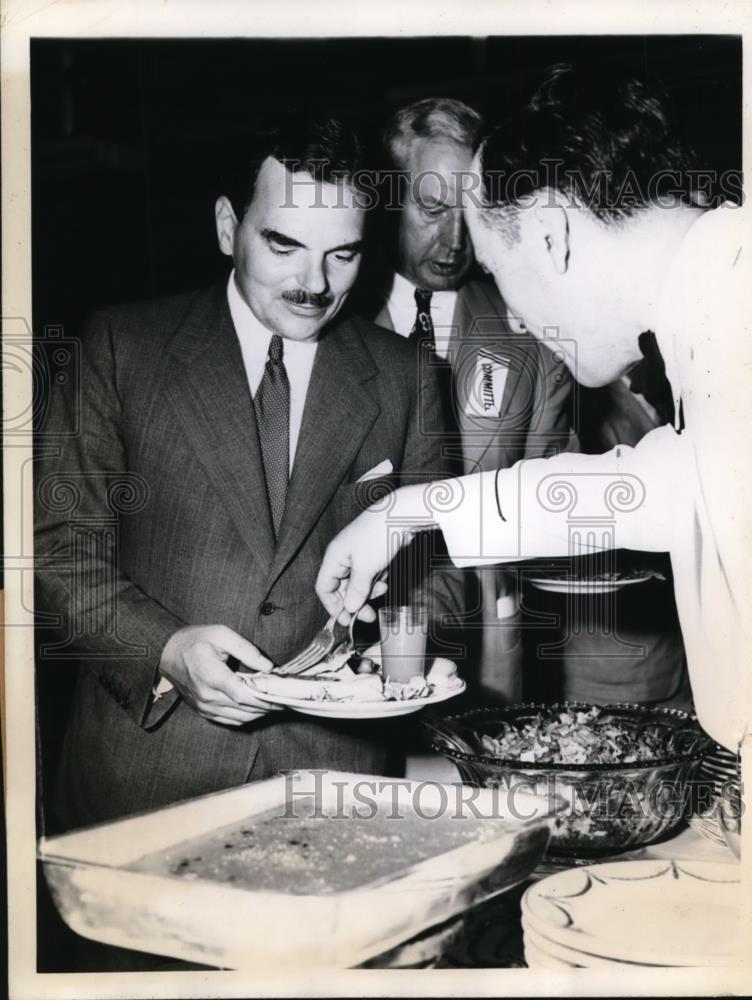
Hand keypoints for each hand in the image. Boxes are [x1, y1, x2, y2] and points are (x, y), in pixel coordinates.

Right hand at [159, 624, 279, 725]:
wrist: (167, 653)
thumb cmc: (195, 640)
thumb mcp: (222, 634)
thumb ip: (246, 650)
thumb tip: (268, 666)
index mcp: (212, 676)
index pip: (245, 696)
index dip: (267, 700)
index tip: (285, 697)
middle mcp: (207, 696)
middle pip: (245, 709)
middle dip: (269, 706)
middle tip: (287, 701)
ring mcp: (204, 707)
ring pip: (239, 718)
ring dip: (260, 713)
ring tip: (276, 704)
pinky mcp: (203, 711)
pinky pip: (229, 720)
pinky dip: (246, 717)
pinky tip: (258, 708)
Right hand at [316, 483, 435, 621]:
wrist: (401, 515)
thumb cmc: (378, 536)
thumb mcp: (366, 568)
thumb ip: (356, 590)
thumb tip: (350, 608)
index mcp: (334, 557)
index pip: (324, 587)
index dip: (332, 605)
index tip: (346, 619)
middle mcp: (343, 557)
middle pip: (341, 587)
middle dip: (354, 601)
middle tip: (368, 615)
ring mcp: (358, 555)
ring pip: (357, 582)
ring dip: (368, 591)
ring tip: (382, 590)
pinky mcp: (372, 554)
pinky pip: (369, 575)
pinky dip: (376, 581)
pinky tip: (385, 579)